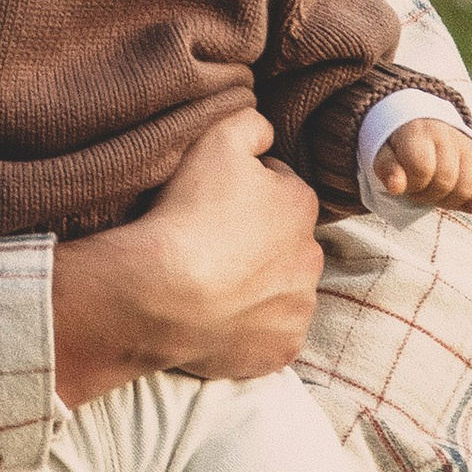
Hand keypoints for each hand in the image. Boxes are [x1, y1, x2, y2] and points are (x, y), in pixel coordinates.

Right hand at [51, 114, 321, 408]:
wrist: (161, 293)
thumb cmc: (189, 212)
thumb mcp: (215, 137)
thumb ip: (249, 122)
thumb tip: (264, 132)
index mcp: (301, 204)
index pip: (277, 189)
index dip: (242, 192)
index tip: (211, 202)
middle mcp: (311, 257)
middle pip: (281, 242)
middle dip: (254, 242)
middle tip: (208, 243)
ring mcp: (298, 308)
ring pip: (279, 290)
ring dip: (253, 286)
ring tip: (208, 283)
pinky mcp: (281, 350)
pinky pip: (267, 334)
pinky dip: (247, 328)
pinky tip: (214, 317)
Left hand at [373, 115, 471, 211]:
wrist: (424, 125)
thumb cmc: (400, 145)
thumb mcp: (383, 152)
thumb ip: (386, 168)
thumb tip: (395, 187)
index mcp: (420, 132)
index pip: (422, 168)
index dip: (411, 183)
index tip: (404, 181)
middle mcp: (449, 137)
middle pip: (446, 181)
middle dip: (427, 195)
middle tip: (418, 189)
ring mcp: (470, 149)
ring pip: (467, 190)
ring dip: (447, 201)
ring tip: (434, 191)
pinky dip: (471, 202)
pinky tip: (453, 196)